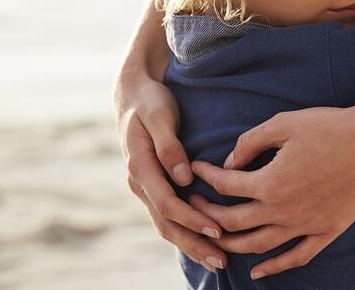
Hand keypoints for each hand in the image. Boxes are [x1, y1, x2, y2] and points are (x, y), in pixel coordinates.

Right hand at [113, 73, 226, 272]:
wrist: (133, 93)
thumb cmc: (150, 101)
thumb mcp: (159, 115)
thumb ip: (169, 146)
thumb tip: (183, 178)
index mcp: (140, 167)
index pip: (167, 203)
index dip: (193, 220)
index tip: (218, 230)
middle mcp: (140, 182)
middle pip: (167, 223)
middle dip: (194, 244)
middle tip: (221, 261)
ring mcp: (146, 186)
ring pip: (167, 224)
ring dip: (191, 244)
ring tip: (217, 260)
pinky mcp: (155, 185)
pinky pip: (169, 215)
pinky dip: (186, 232)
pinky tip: (205, 242)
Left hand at [188, 104, 354, 279]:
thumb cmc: (332, 126)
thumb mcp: (285, 124)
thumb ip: (252, 142)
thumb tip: (231, 160)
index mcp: (270, 182)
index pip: (226, 185)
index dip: (207, 176)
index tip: (198, 168)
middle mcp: (283, 210)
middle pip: (234, 221)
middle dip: (209, 212)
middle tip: (196, 204)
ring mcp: (306, 225)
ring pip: (259, 246)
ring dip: (232, 244)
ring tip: (216, 238)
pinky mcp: (327, 231)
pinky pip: (296, 257)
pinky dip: (275, 267)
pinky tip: (258, 272)